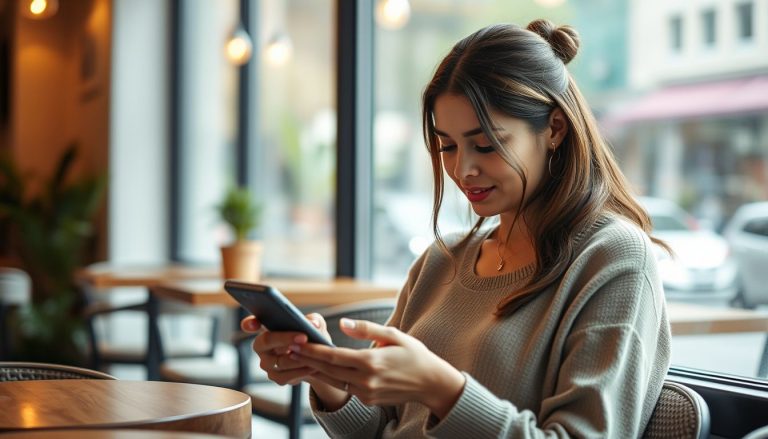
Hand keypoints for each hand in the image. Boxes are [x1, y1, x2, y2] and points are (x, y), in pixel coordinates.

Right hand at [240, 315, 349, 407]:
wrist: (316, 359)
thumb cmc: (310, 336)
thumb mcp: (314, 324)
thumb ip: (313, 320)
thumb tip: (313, 324)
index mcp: (266, 327)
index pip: (251, 323)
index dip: (249, 323)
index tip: (251, 324)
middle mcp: (262, 345)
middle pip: (266, 340)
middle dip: (285, 338)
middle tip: (304, 337)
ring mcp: (266, 363)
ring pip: (279, 361)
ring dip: (298, 357)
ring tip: (313, 353)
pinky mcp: (276, 377)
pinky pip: (286, 376)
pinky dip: (301, 371)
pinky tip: (312, 365)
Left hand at [288, 318, 465, 418]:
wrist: (431, 384)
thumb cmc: (415, 355)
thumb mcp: (394, 335)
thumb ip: (366, 330)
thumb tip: (342, 325)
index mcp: (371, 362)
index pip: (333, 356)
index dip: (312, 350)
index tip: (296, 342)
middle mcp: (366, 380)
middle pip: (328, 370)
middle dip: (307, 359)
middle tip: (288, 349)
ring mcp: (366, 393)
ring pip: (333, 380)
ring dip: (315, 370)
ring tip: (298, 358)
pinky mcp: (367, 400)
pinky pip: (344, 387)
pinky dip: (331, 378)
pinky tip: (320, 369)